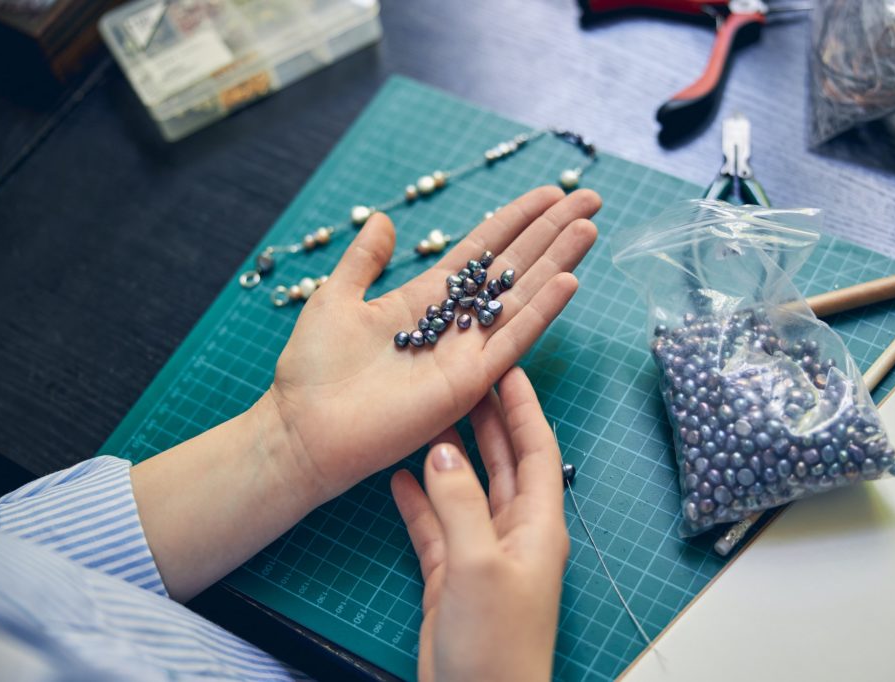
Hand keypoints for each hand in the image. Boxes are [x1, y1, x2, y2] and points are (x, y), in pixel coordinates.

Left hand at [267, 186, 599, 503]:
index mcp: (426, 299)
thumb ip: (364, 260)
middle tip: (590, 198)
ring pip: (523, 298)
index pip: (482, 250)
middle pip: (514, 269)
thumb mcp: (336, 297)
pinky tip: (569, 280)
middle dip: (552, 232)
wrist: (304, 429)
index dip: (516, 220)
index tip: (549, 193)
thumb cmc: (314, 369)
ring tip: (589, 227)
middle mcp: (455, 323)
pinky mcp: (469, 382)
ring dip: (558, 262)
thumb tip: (382, 220)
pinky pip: (512, 340)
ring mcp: (466, 352)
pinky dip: (542, 311)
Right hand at [391, 367, 569, 681]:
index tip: (508, 368)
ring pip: (466, 489)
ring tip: (427, 416)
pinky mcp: (452, 574)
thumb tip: (443, 449)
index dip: (524, 407)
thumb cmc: (495, 641)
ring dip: (450, 454)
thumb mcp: (477, 563)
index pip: (537, 450)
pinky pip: (436, 524)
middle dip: (486, 421)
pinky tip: (399, 474)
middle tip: (463, 380)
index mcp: (538, 524)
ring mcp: (482, 552)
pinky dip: (419, 498)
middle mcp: (514, 531)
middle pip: (503, 462)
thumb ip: (459, 502)